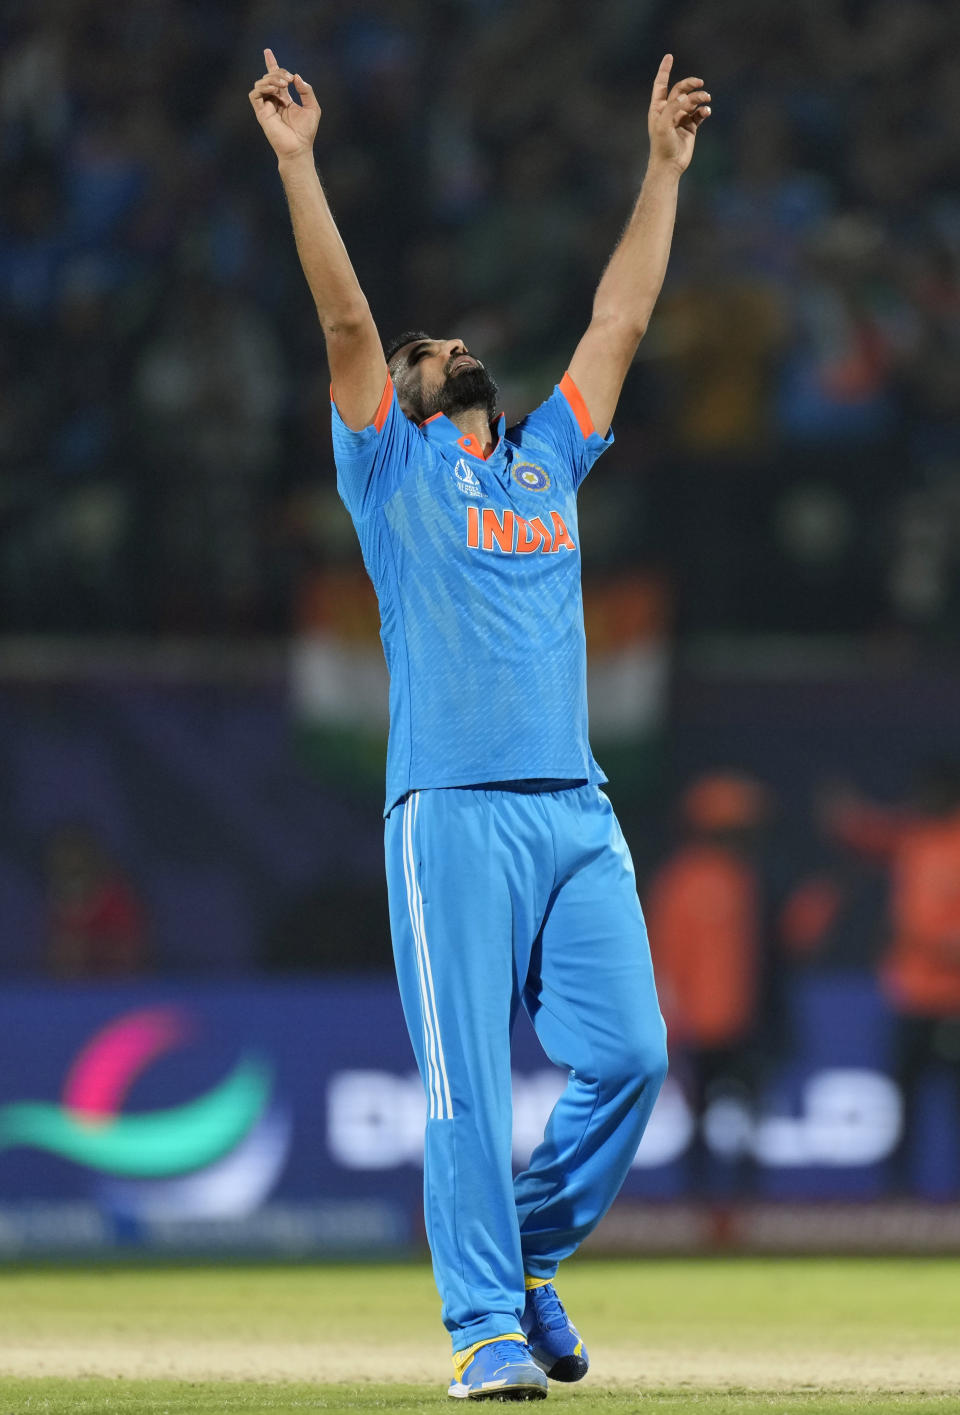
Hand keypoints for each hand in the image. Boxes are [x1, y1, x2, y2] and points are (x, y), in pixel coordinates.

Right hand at [249, 48, 320, 159]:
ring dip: (272, 79)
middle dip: (278, 72)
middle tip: (289, 80)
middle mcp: (274, 100)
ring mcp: (267, 106)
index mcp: (284, 99)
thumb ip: (306, 90)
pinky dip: (263, 88)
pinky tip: (274, 91)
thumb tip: (296, 77)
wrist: (298, 148)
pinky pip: (255, 94)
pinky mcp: (261, 113)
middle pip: (269, 77)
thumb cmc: (306, 132)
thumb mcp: (313, 107)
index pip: (275, 78)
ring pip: (261, 83)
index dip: (271, 64)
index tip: (267, 51)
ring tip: (283, 85)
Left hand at [647, 54, 709, 174]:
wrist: (669, 165)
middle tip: (700, 83)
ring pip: (692, 101)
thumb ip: (674, 107)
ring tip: (706, 99)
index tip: (669, 56)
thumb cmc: (661, 145)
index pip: (661, 84)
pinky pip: (699, 113)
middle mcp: (669, 111)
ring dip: (700, 97)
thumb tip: (687, 97)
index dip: (664, 70)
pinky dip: (704, 110)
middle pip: (680, 90)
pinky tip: (706, 111)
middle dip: (690, 84)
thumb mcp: (663, 124)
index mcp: (658, 108)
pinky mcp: (691, 126)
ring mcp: (680, 118)